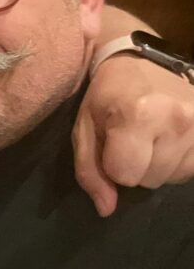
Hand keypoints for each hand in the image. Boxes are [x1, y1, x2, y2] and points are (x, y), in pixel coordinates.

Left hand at [73, 52, 193, 216]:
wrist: (142, 59)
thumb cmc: (107, 93)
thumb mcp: (85, 125)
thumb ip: (90, 169)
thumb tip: (105, 209)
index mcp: (137, 115)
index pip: (124, 174)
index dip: (111, 164)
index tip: (110, 141)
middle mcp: (176, 121)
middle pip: (150, 180)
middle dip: (134, 166)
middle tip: (129, 137)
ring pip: (172, 178)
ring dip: (155, 164)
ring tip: (148, 136)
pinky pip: (190, 170)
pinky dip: (175, 161)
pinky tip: (165, 138)